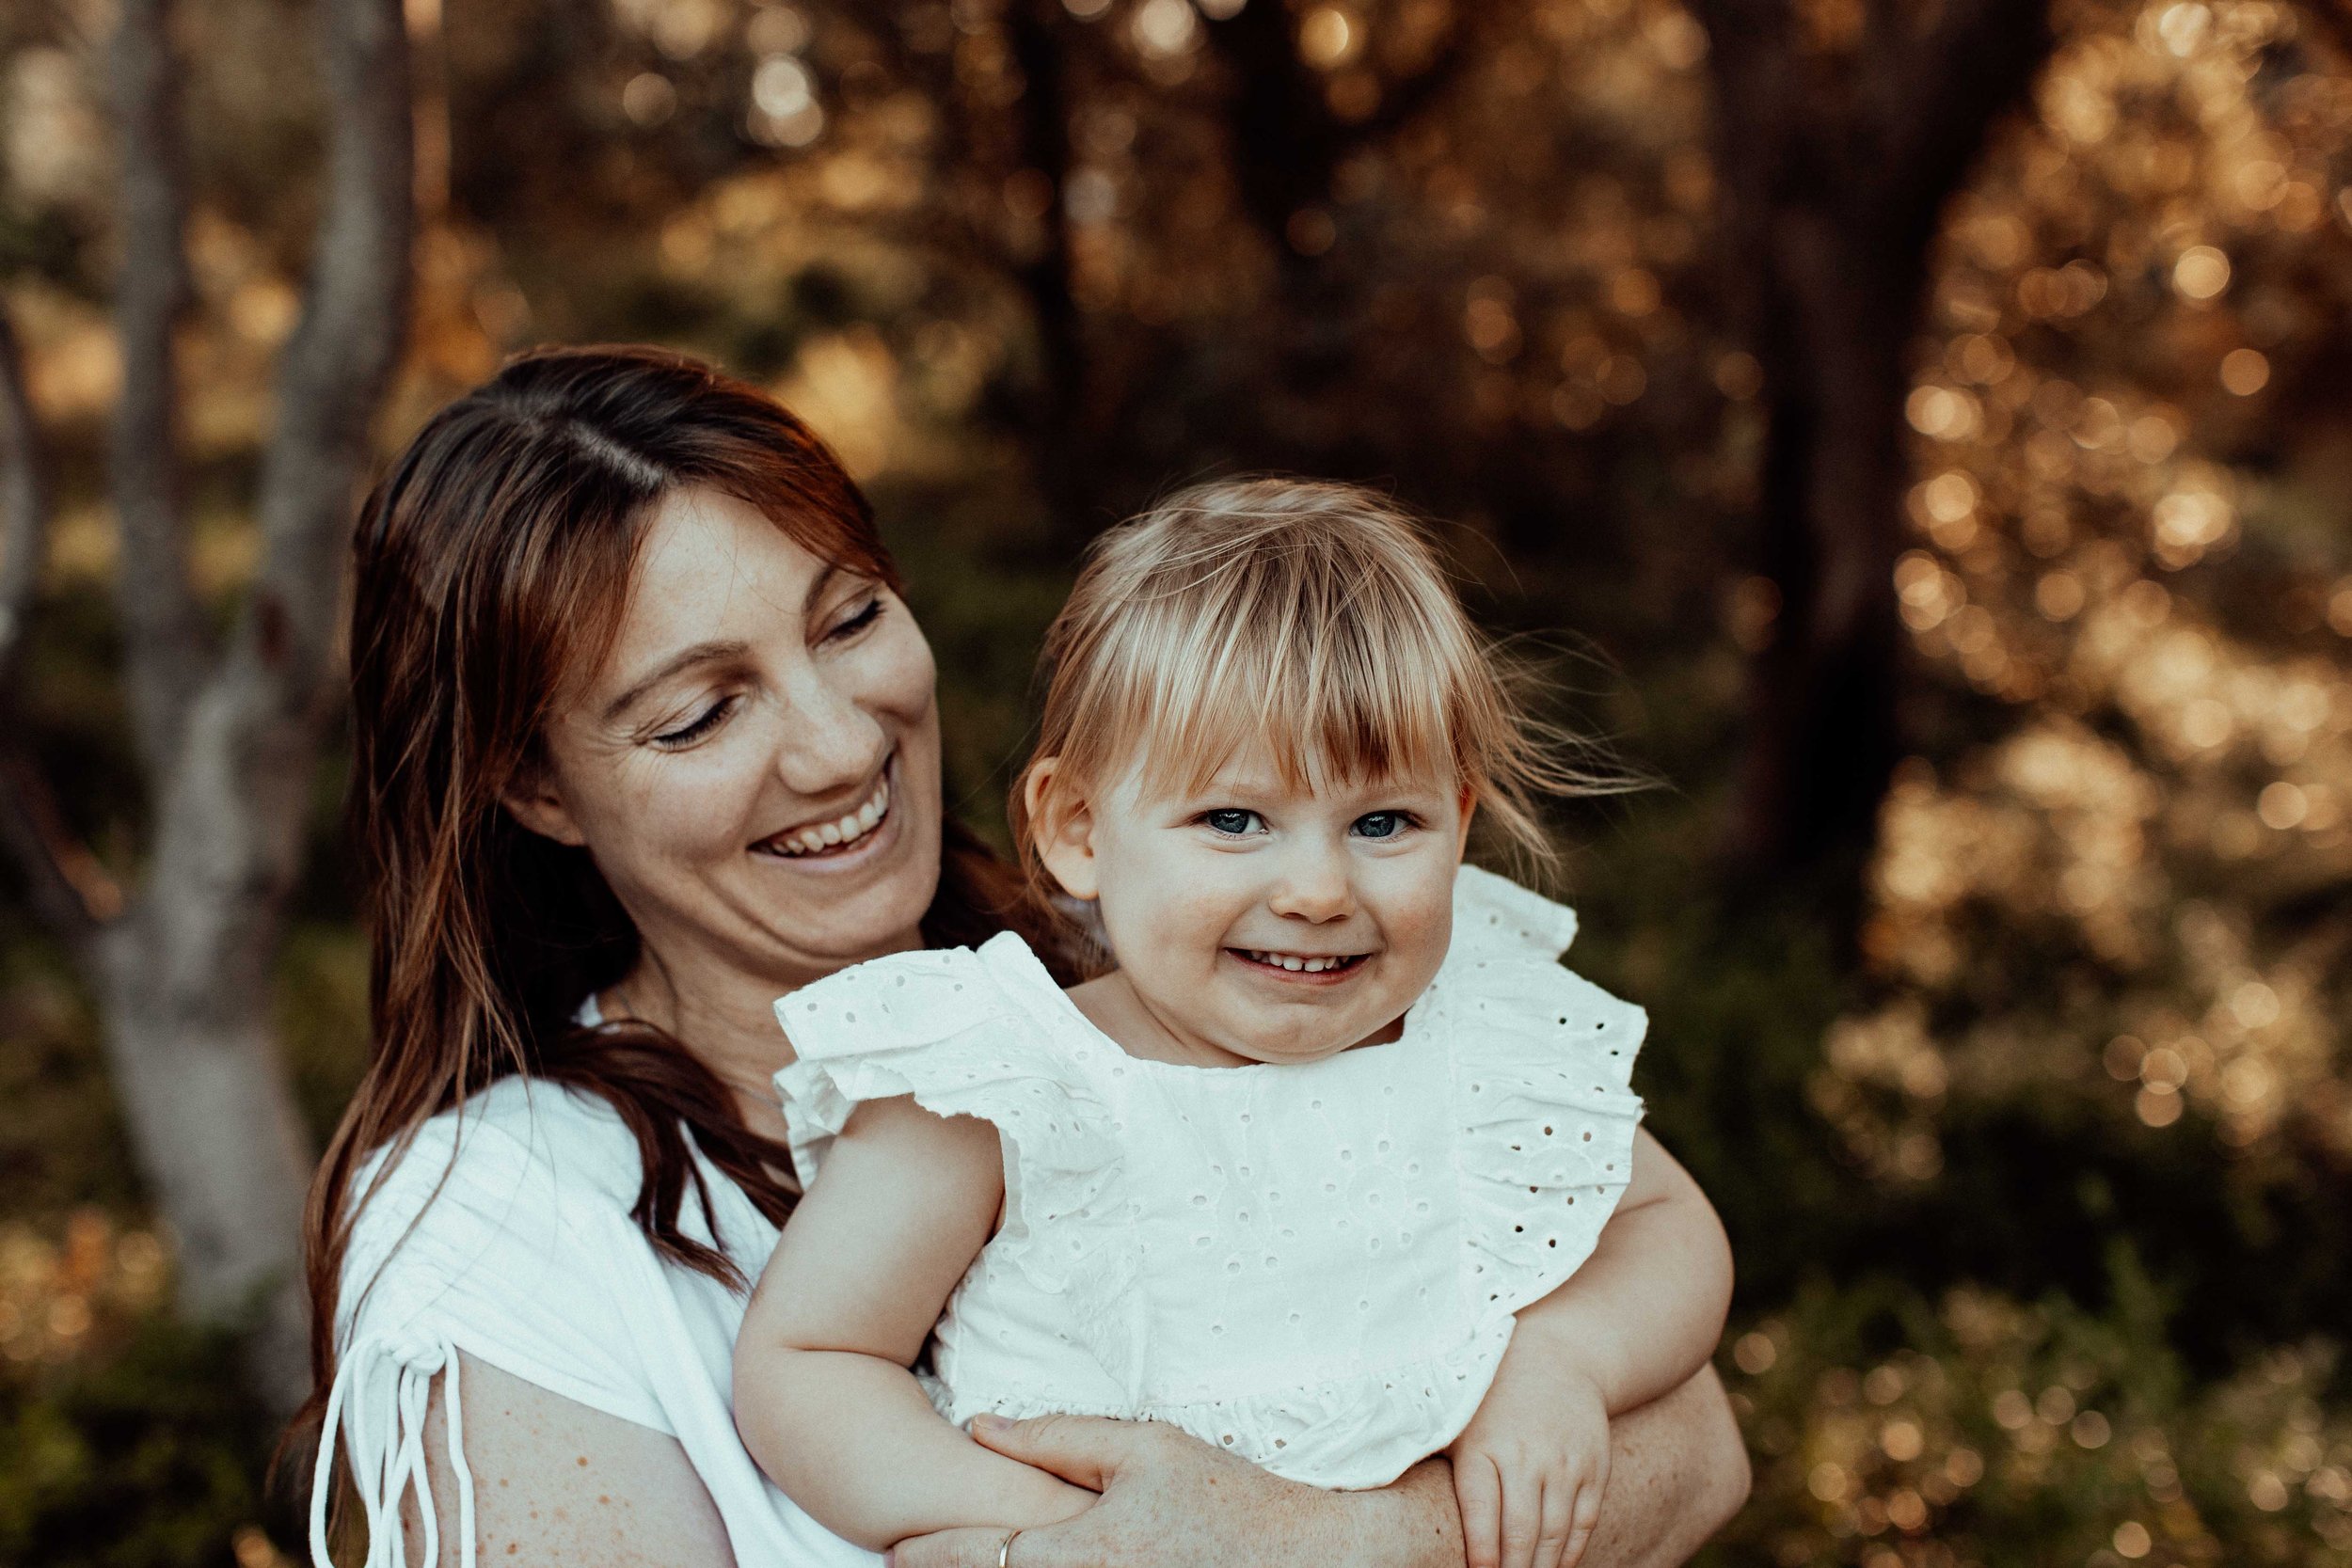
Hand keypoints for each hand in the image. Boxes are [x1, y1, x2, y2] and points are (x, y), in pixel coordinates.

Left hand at [887, 1413, 1365, 1567]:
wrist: (1314, 1559)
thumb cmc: (1230, 1499)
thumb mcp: (1145, 1449)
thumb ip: (1057, 1438)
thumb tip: (980, 1426)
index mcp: (1074, 1554)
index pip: (969, 1559)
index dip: (922, 1551)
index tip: (896, 1542)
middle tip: (905, 1559)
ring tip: (966, 1566)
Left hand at [1449, 1359, 1610, 1567]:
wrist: (1559, 1359)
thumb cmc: (1493, 1399)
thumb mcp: (1457, 1419)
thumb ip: (1433, 1458)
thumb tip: (1380, 1486)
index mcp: (1483, 1446)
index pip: (1481, 1512)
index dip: (1480, 1552)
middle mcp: (1526, 1455)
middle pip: (1520, 1532)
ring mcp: (1564, 1463)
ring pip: (1554, 1533)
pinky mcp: (1594, 1467)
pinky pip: (1585, 1522)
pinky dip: (1571, 1552)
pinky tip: (1556, 1566)